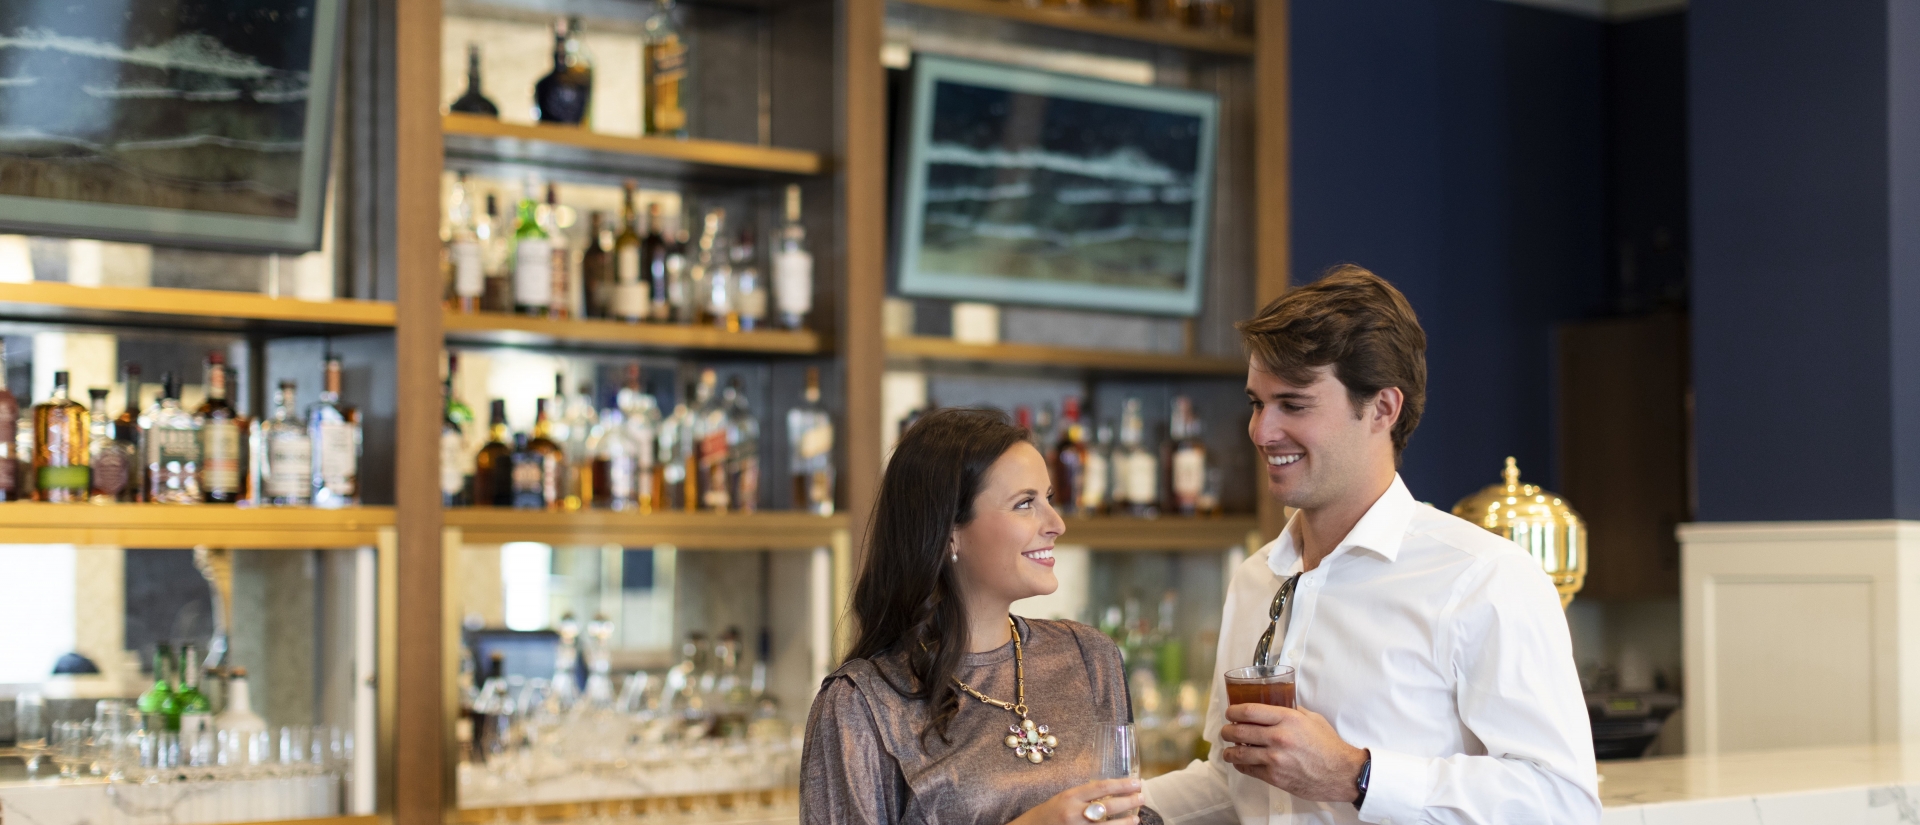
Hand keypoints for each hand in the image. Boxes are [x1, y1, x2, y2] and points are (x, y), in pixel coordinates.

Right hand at [1008, 777, 1143, 824]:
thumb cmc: (1044, 815)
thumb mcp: (1061, 800)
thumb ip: (1081, 797)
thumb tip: (1106, 792)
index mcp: (1069, 797)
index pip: (1100, 787)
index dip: (1121, 785)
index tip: (1136, 782)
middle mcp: (1074, 813)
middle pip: (1108, 806)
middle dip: (1128, 801)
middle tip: (1142, 797)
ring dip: (1124, 822)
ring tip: (1137, 818)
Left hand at [1219, 703, 1367, 802]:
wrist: (1341, 773)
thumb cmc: (1328, 746)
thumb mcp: (1312, 719)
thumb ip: (1292, 711)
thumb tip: (1276, 704)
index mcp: (1287, 719)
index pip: (1249, 711)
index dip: (1233, 711)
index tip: (1230, 712)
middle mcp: (1278, 737)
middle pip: (1239, 730)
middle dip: (1227, 730)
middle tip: (1226, 730)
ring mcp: (1275, 758)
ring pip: (1239, 752)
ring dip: (1229, 750)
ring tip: (1228, 749)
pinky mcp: (1274, 776)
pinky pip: (1248, 769)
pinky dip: (1241, 764)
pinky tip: (1240, 761)